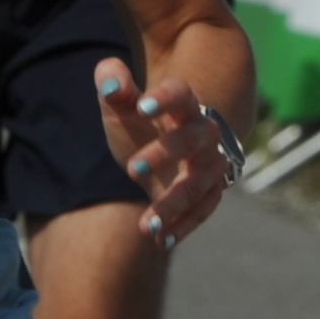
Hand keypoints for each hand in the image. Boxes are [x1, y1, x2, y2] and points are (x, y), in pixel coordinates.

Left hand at [96, 59, 232, 250]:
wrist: (168, 148)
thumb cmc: (141, 123)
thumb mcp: (122, 107)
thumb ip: (113, 88)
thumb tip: (108, 78)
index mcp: (183, 104)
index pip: (180, 93)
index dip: (164, 97)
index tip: (141, 105)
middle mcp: (204, 132)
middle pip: (194, 140)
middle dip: (166, 154)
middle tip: (132, 170)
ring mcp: (211, 164)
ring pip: (201, 182)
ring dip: (175, 203)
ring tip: (146, 225)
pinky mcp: (211, 192)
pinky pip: (204, 210)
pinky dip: (184, 225)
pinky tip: (160, 240)